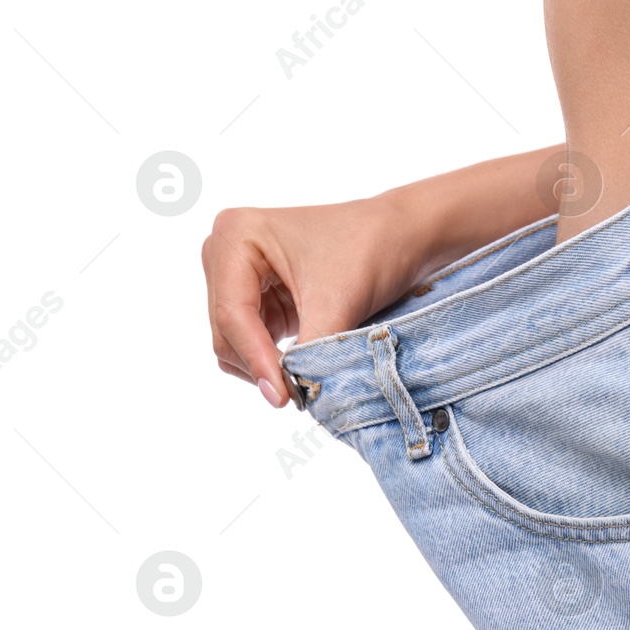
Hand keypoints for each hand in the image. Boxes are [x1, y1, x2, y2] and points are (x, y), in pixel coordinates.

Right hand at [202, 197, 422, 407]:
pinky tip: (300, 367)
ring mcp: (239, 274)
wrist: (403, 234)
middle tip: (296, 395)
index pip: (232, 312)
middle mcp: (226, 250)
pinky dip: (271, 359)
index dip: (255, 359)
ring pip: (233, 341)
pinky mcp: (258, 296)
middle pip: (225, 330)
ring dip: (264, 365)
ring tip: (303, 380)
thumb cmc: (372, 249)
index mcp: (236, 235)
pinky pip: (251, 340)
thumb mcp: (335, 303)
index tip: (282, 395)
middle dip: (259, 364)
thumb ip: (306, 352)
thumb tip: (286, 395)